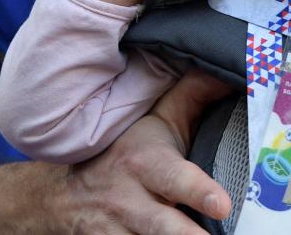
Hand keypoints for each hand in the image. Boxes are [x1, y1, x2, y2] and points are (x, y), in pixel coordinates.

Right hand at [55, 69, 233, 233]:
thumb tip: (230, 72)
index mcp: (146, 163)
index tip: (222, 205)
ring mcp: (117, 232)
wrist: (61, 194)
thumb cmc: (126, 151)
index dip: (197, 191)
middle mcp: (129, 200)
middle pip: (162, 225)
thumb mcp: (158, 121)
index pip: (174, 178)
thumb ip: (194, 96)